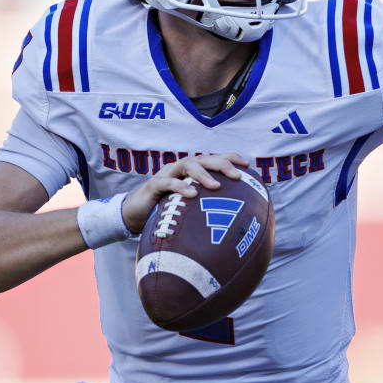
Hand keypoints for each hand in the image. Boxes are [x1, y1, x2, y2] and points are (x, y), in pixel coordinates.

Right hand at [121, 153, 247, 233]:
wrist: (134, 213)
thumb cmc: (165, 209)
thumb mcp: (188, 207)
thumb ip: (205, 208)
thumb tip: (232, 225)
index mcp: (192, 171)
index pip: (214, 158)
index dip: (231, 158)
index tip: (247, 166)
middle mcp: (181, 168)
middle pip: (205, 158)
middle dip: (223, 164)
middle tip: (238, 176)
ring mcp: (167, 174)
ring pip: (188, 164)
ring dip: (204, 174)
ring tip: (216, 186)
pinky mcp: (154, 184)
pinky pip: (168, 182)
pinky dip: (181, 186)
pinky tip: (193, 194)